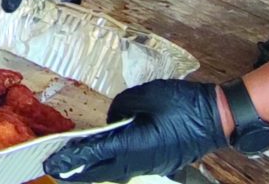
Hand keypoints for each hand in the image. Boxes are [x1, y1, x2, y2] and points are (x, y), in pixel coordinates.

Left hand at [43, 79, 225, 181]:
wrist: (217, 119)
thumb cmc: (182, 104)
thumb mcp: (145, 95)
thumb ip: (121, 107)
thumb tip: (114, 120)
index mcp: (132, 144)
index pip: (93, 153)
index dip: (70, 158)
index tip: (51, 163)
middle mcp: (138, 161)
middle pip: (100, 172)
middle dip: (77, 172)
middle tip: (56, 169)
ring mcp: (150, 166)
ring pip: (114, 174)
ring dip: (93, 171)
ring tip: (75, 167)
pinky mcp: (159, 165)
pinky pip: (127, 170)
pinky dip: (111, 167)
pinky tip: (105, 161)